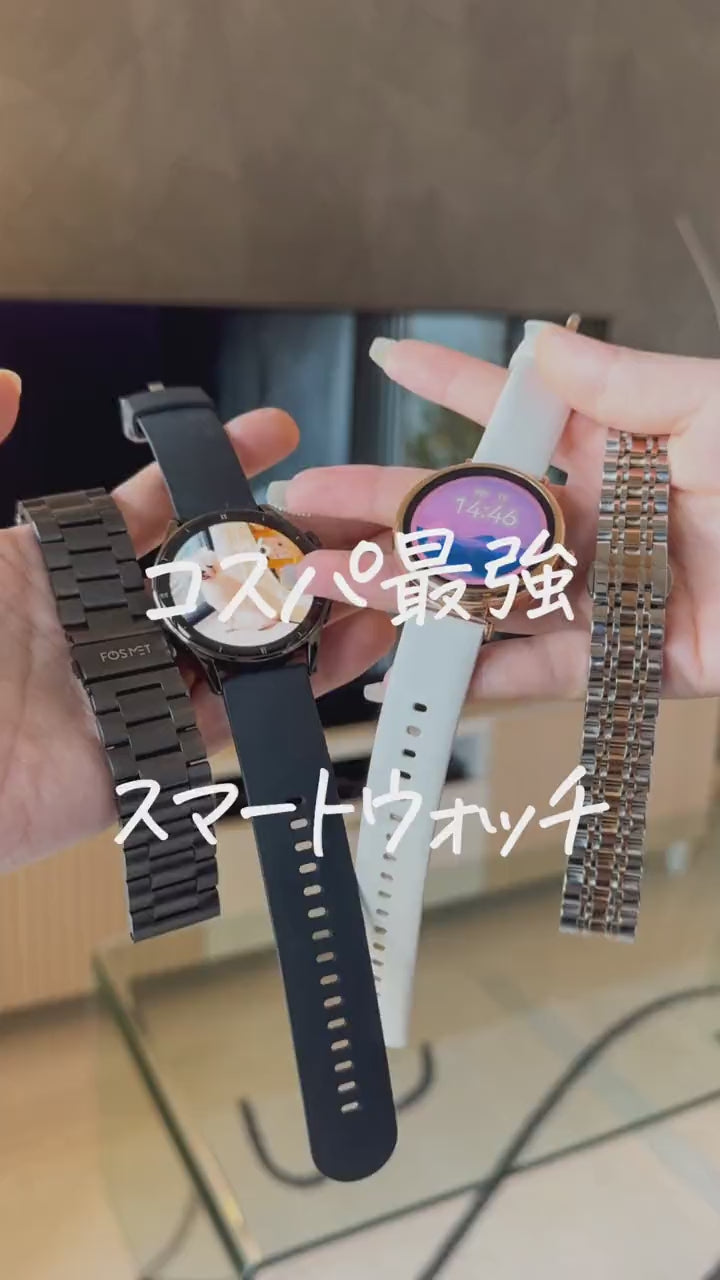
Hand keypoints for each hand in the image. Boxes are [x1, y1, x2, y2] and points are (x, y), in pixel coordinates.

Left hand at [0, 373, 393, 870]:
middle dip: (284, 540)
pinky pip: (234, 717)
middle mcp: (101, 626)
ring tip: (371, 575)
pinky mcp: (146, 758)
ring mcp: (128, 692)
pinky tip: (344, 649)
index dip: (217, 465)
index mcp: (54, 568)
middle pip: (213, 574)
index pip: (155, 504)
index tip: (274, 431)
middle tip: (347, 513)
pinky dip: (294, 686)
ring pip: (237, 644)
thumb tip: (7, 379)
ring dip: (306, 611)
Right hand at [284, 326, 719, 702]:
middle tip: (306, 512)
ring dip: (402, 597)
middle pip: (474, 516)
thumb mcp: (712, 408)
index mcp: (618, 445)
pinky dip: (475, 678)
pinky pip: (538, 673)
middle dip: (387, 511)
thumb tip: (536, 346)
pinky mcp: (629, 664)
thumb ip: (618, 386)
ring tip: (327, 592)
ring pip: (485, 596)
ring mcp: (607, 593)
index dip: (449, 386)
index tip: (389, 363)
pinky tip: (411, 675)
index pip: (514, 411)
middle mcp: (601, 519)